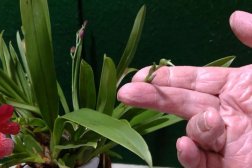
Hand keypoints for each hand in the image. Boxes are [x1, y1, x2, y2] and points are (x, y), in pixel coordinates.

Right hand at [118, 65, 251, 167]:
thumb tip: (233, 20)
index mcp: (235, 88)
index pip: (193, 80)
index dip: (166, 77)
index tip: (140, 76)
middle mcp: (225, 113)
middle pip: (181, 103)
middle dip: (152, 97)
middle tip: (125, 93)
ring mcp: (224, 141)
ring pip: (192, 132)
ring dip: (197, 126)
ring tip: (212, 120)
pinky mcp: (224, 166)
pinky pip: (198, 162)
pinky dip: (188, 155)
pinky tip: (186, 146)